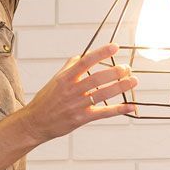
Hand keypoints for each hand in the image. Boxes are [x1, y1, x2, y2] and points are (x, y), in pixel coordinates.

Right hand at [19, 44, 138, 143]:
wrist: (35, 122)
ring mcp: (77, 105)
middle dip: (115, 72)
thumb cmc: (45, 101)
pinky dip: (119, 109)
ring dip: (120, 87)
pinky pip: (103, 112)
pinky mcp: (81, 118)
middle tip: (127, 67)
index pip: (85, 61)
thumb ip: (68, 68)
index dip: (101, 53)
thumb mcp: (54, 80)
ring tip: (133, 81)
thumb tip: (80, 56)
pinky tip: (131, 106)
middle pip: (97, 78)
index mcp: (65, 78)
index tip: (115, 47)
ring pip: (102, 94)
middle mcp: (71, 90)